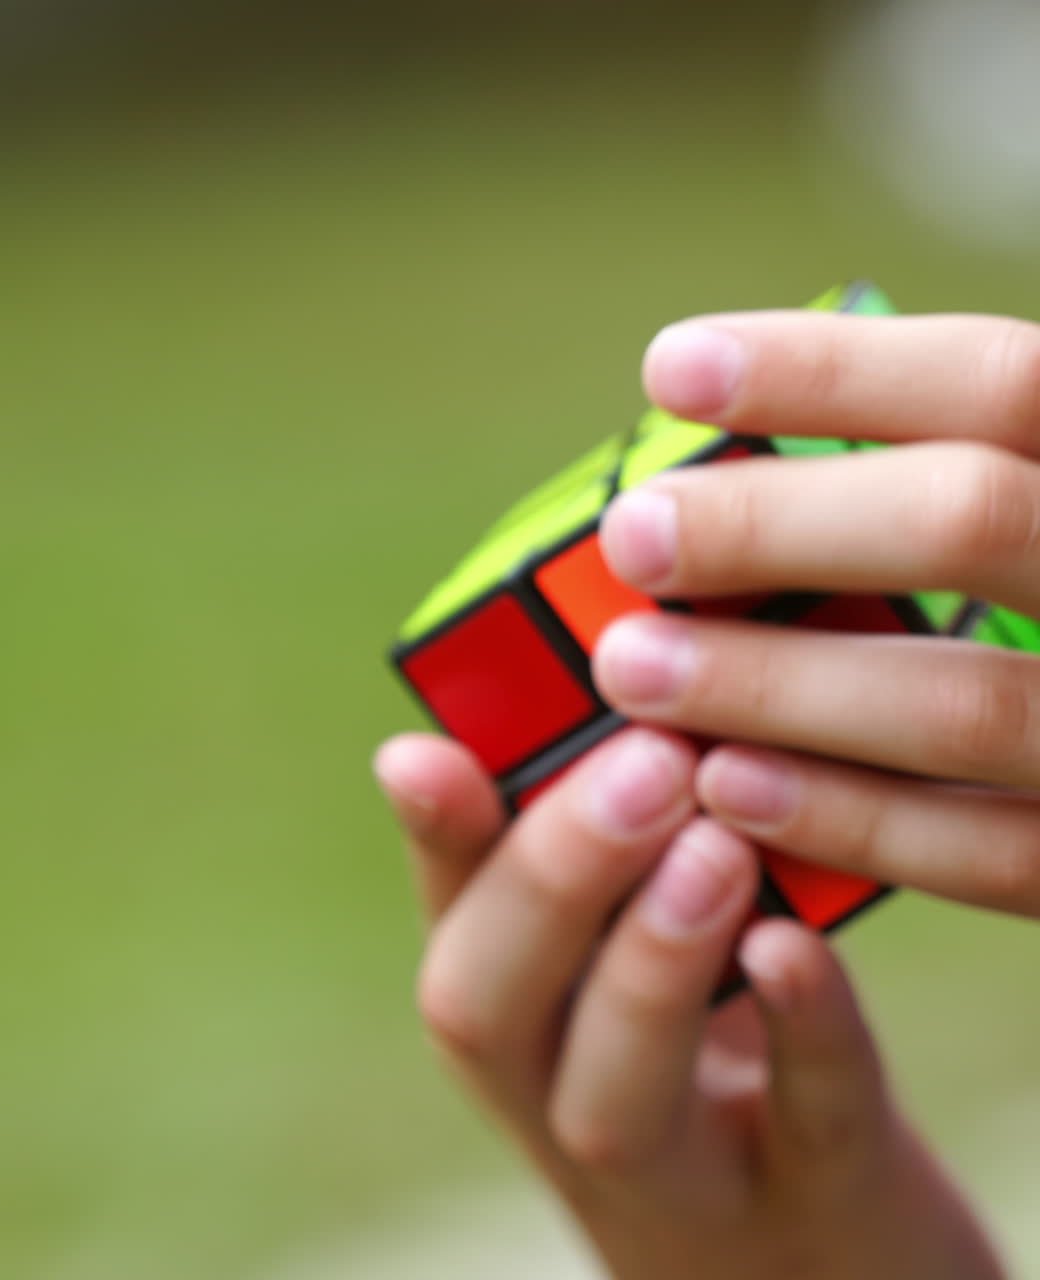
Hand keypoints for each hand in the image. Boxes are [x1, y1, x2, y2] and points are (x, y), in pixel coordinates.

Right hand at [374, 727, 1002, 1278]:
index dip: (434, 833)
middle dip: (550, 882)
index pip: (450, 913)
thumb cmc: (719, 1050)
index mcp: (515, 1006)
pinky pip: (804, 1126)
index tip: (420, 754)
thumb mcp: (646, 937)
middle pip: (488, 1011)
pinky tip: (797, 944)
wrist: (824, 1254)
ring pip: (614, 1097)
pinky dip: (800, 1030)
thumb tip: (611, 686)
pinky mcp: (819, 1202)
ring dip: (650, 960)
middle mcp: (557, 1095)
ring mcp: (681, 1174)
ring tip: (714, 842)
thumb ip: (620, 836)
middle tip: (641, 765)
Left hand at [597, 310, 1039, 916]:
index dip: (829, 371)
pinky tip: (723, 785)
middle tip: (634, 537)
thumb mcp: (1027, 514)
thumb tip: (708, 486)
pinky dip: (847, 819)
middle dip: (774, 525)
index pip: (1002, 382)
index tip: (671, 369)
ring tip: (633, 667)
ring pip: (965, 702)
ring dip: (773, 686)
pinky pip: (989, 852)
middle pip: (972, 521)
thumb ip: (913, 496)